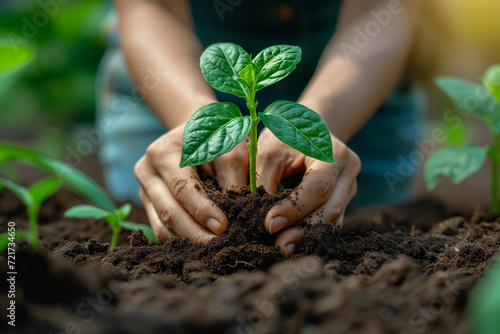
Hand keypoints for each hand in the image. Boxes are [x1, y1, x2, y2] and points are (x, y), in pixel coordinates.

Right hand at [134, 124, 248, 243]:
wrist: (193, 133)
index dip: (202, 210)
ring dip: (188, 242)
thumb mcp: (228, 147)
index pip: (182, 188)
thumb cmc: (215, 138)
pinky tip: (201, 245)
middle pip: (168, 212)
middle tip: (219, 246)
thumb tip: (243, 209)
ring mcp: (144, 190)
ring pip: (162, 227)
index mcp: (163, 152)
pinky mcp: (148, 205)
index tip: (223, 226)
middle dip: (195, 233)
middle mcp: (147, 171)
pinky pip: (161, 231)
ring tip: (213, 249)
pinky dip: (181, 241)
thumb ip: (233, 174)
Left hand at [256, 128, 360, 254]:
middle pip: (330, 209)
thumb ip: (264, 182)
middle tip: (279, 247)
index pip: (317, 187)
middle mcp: (348, 172)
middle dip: (303, 231)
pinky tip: (293, 243)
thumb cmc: (284, 136)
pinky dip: (311, 233)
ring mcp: (349, 188)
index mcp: (334, 154)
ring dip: (307, 237)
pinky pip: (329, 221)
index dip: (295, 209)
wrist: (307, 128)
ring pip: (332, 220)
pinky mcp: (342, 200)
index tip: (270, 225)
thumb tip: (255, 217)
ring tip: (283, 249)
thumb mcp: (269, 151)